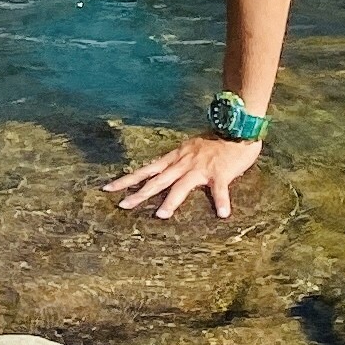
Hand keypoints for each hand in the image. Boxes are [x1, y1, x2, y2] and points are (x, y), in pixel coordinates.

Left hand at [108, 134, 260, 220]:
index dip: (126, 180)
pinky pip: (220, 190)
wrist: (236, 128)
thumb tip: (165, 174)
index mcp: (174, 158)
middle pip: (157, 180)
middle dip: (139, 194)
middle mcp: (182, 163)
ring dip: (170, 201)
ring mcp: (200, 168)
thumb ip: (178, 162)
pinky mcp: (220, 173)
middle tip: (122, 205)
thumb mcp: (189, 150)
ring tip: (160, 216)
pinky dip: (222, 202)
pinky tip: (223, 214)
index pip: (145, 170)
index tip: (108, 188)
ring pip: (181, 186)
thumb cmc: (215, 142)